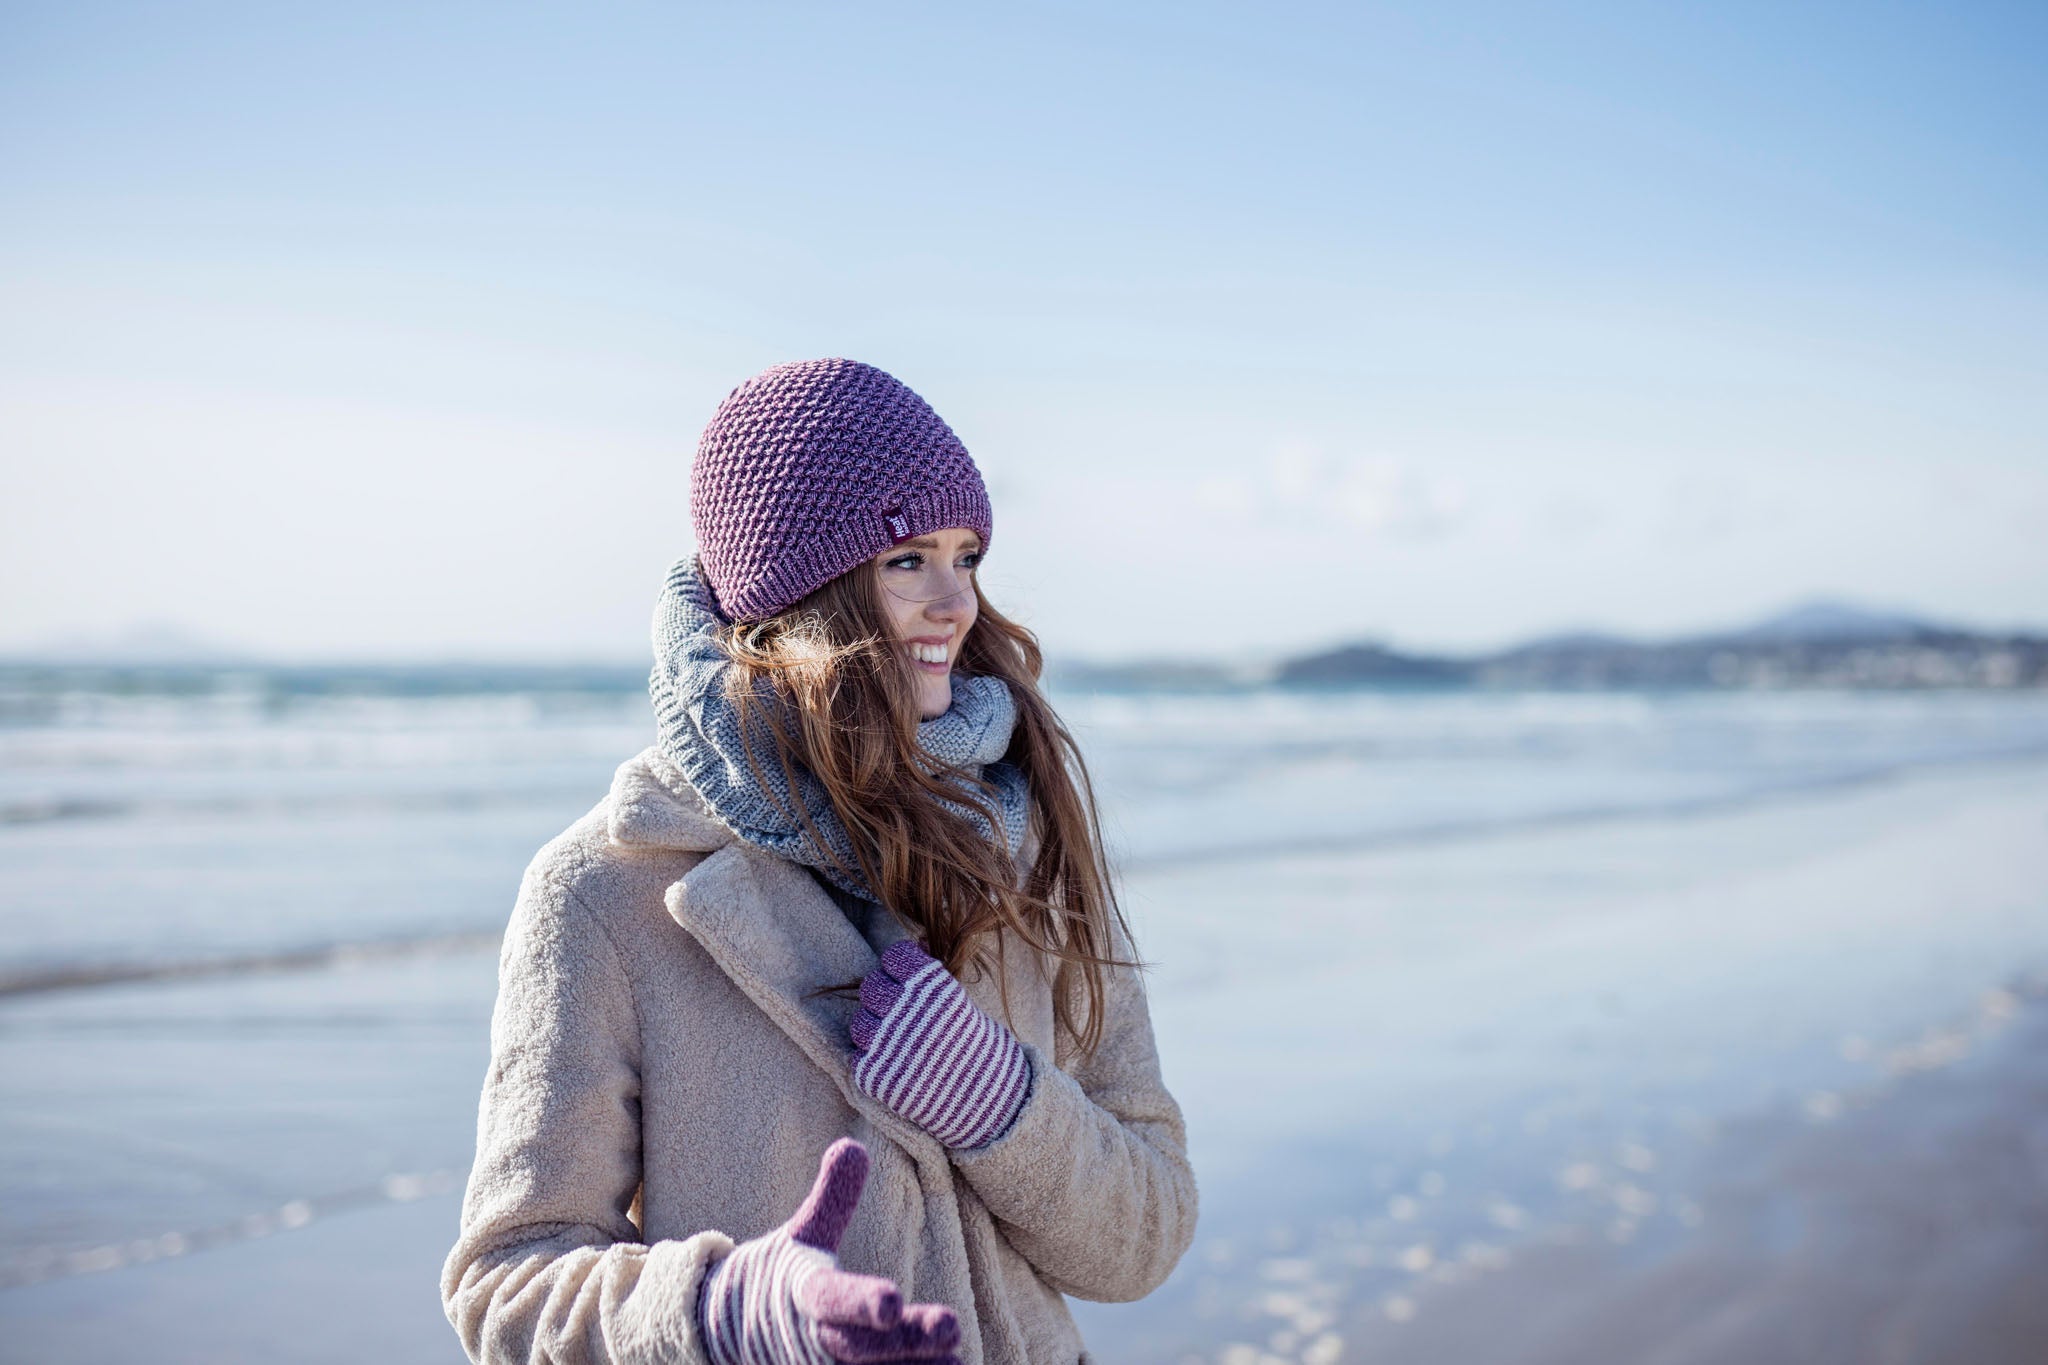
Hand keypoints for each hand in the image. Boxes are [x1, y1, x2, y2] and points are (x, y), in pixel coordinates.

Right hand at [696, 1138, 959, 1364]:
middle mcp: (815, 1343)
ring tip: (957, 1364)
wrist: (727, 1335)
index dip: (861, 1302)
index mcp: (804, 1296)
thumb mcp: (800, 1236)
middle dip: (907, 1343)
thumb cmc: (780, 1279)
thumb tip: (852, 1146)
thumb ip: (832, 1199)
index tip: (893, 1300)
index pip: (833, 1298)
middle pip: (862, 1349)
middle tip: (952, 1329)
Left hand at [849, 941, 1032, 1150]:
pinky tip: (896, 1067)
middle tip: (900, 1016)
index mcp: (934, 988)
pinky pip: (858, 1058)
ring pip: (858, 1024)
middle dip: (882, 997)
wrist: (986, 1100)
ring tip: (897, 1044)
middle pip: (870, 986)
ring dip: (873, 1031)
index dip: (897, 969)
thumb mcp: (959, 1002)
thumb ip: (929, 977)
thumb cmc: (970, 1046)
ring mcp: (891, 1045)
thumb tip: (914, 944)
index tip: (907, 983)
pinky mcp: (877, 1077)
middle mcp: (911, 1011)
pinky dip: (873, 1062)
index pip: (893, 956)